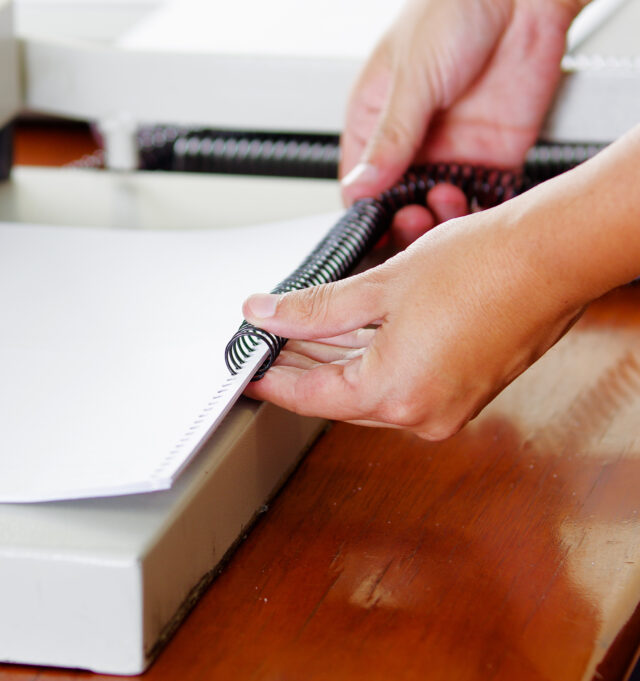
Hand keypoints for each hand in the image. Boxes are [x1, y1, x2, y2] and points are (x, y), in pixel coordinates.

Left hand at [241, 206, 585, 439]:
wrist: (555, 256)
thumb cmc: (483, 265)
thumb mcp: (379, 284)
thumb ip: (314, 308)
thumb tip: (266, 315)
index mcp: (395, 394)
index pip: (309, 396)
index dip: (270, 379)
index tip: (247, 369)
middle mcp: (422, 414)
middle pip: (338, 397)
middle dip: (301, 365)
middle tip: (269, 340)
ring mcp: (447, 407)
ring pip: (370, 391)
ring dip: (335, 361)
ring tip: (301, 331)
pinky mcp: (464, 392)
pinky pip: (402, 384)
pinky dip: (371, 361)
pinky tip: (348, 333)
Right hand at [340, 0, 582, 244]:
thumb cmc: (454, 8)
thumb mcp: (412, 77)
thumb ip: (390, 136)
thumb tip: (360, 184)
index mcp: (375, 123)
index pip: (361, 185)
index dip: (367, 211)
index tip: (378, 223)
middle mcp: (412, 144)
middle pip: (398, 205)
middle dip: (404, 220)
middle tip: (415, 215)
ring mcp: (453, 152)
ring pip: (439, 209)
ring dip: (442, 217)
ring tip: (447, 198)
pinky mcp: (494, 156)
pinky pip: (483, 198)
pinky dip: (479, 212)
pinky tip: (475, 207)